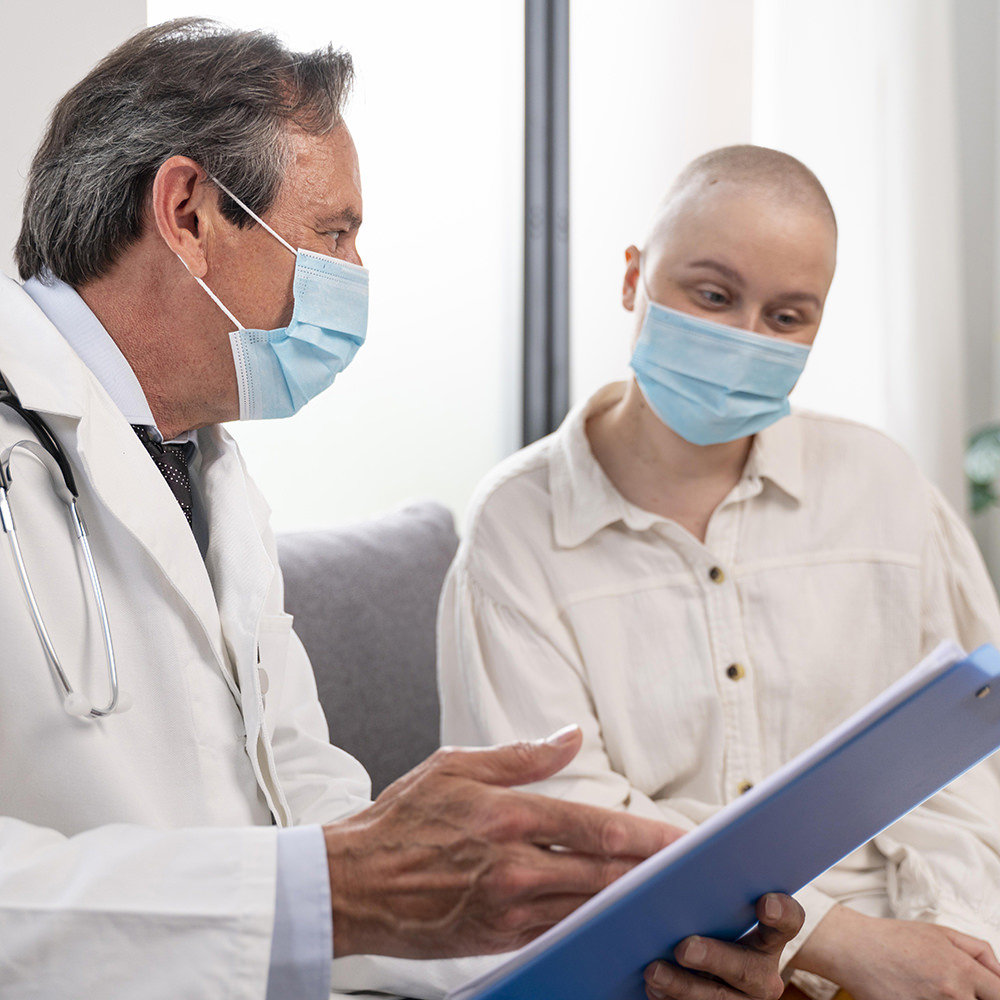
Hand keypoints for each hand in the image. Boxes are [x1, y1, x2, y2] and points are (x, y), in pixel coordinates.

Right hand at [322, 725, 683, 958]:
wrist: (353, 883)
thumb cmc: (400, 820)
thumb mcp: (454, 766)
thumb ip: (521, 755)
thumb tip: (571, 737)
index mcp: (506, 816)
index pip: (595, 827)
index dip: (646, 835)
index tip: (681, 837)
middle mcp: (513, 866)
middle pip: (604, 873)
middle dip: (653, 871)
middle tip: (691, 869)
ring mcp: (508, 908)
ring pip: (588, 906)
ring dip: (630, 899)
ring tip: (667, 890)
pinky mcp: (498, 937)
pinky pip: (559, 930)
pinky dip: (591, 921)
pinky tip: (613, 914)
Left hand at [642, 893, 803, 998]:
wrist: (706, 969)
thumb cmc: (708, 921)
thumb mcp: (717, 906)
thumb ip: (710, 885)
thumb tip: (673, 860)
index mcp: (769, 937)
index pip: (788, 921)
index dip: (782, 913)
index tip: (766, 903)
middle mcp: (762, 972)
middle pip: (746, 968)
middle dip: (713, 958)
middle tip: (684, 948)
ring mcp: (742, 998)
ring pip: (718, 998)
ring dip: (682, 986)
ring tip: (653, 971)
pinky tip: (653, 988)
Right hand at [790, 904, 999, 999]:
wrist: (854, 949)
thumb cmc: (894, 939)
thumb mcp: (941, 932)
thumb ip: (979, 952)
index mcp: (962, 971)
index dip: (997, 995)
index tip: (988, 993)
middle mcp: (952, 994)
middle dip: (972, 998)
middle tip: (952, 989)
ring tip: (932, 990)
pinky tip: (917, 995)